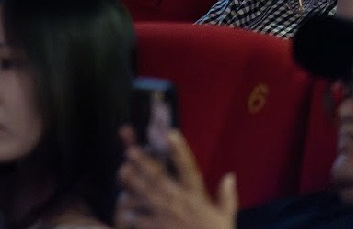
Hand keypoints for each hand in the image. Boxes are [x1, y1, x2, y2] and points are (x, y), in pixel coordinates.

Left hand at [116, 127, 236, 228]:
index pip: (188, 169)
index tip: (171, 132)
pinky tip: (123, 212)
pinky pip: (139, 220)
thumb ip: (227, 197)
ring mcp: (167, 217)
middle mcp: (180, 203)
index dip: (179, 150)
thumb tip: (231, 176)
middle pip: (158, 179)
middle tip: (130, 151)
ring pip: (144, 197)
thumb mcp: (226, 218)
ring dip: (132, 187)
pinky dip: (130, 215)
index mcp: (196, 198)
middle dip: (143, 164)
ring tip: (121, 174)